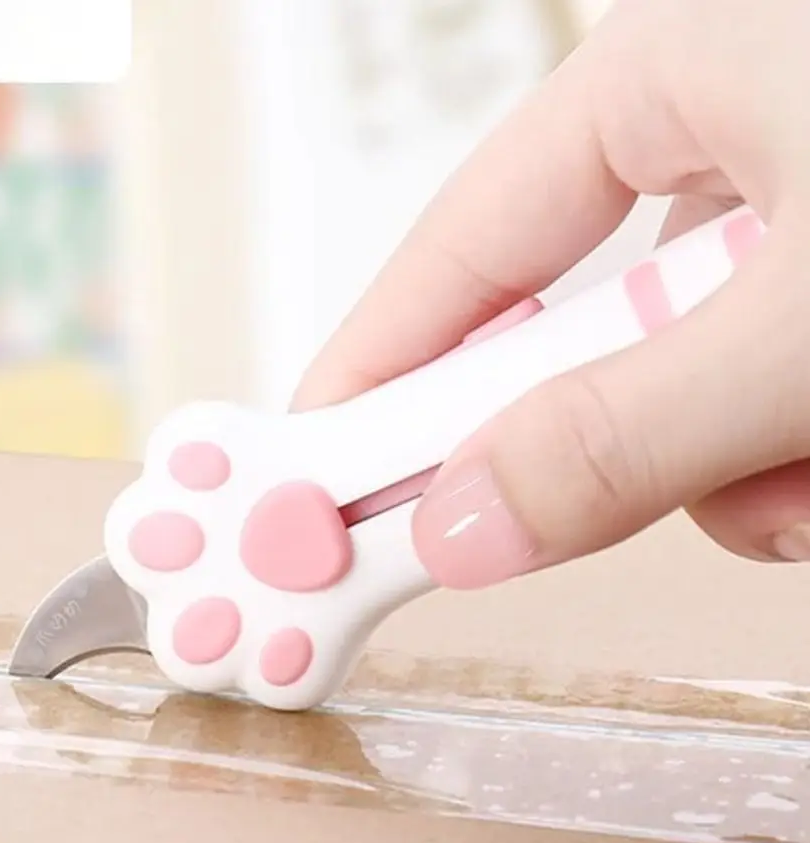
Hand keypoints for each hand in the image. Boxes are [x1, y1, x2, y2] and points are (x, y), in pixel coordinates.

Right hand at [294, 0, 809, 586]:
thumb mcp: (803, 325)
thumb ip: (629, 434)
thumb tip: (467, 529)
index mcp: (674, 72)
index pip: (465, 243)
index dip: (382, 363)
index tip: (321, 464)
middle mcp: (727, 134)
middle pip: (578, 339)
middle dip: (599, 452)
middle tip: (556, 529)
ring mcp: (799, 210)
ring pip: (684, 389)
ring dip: (725, 477)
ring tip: (805, 485)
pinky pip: (765, 396)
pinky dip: (787, 461)